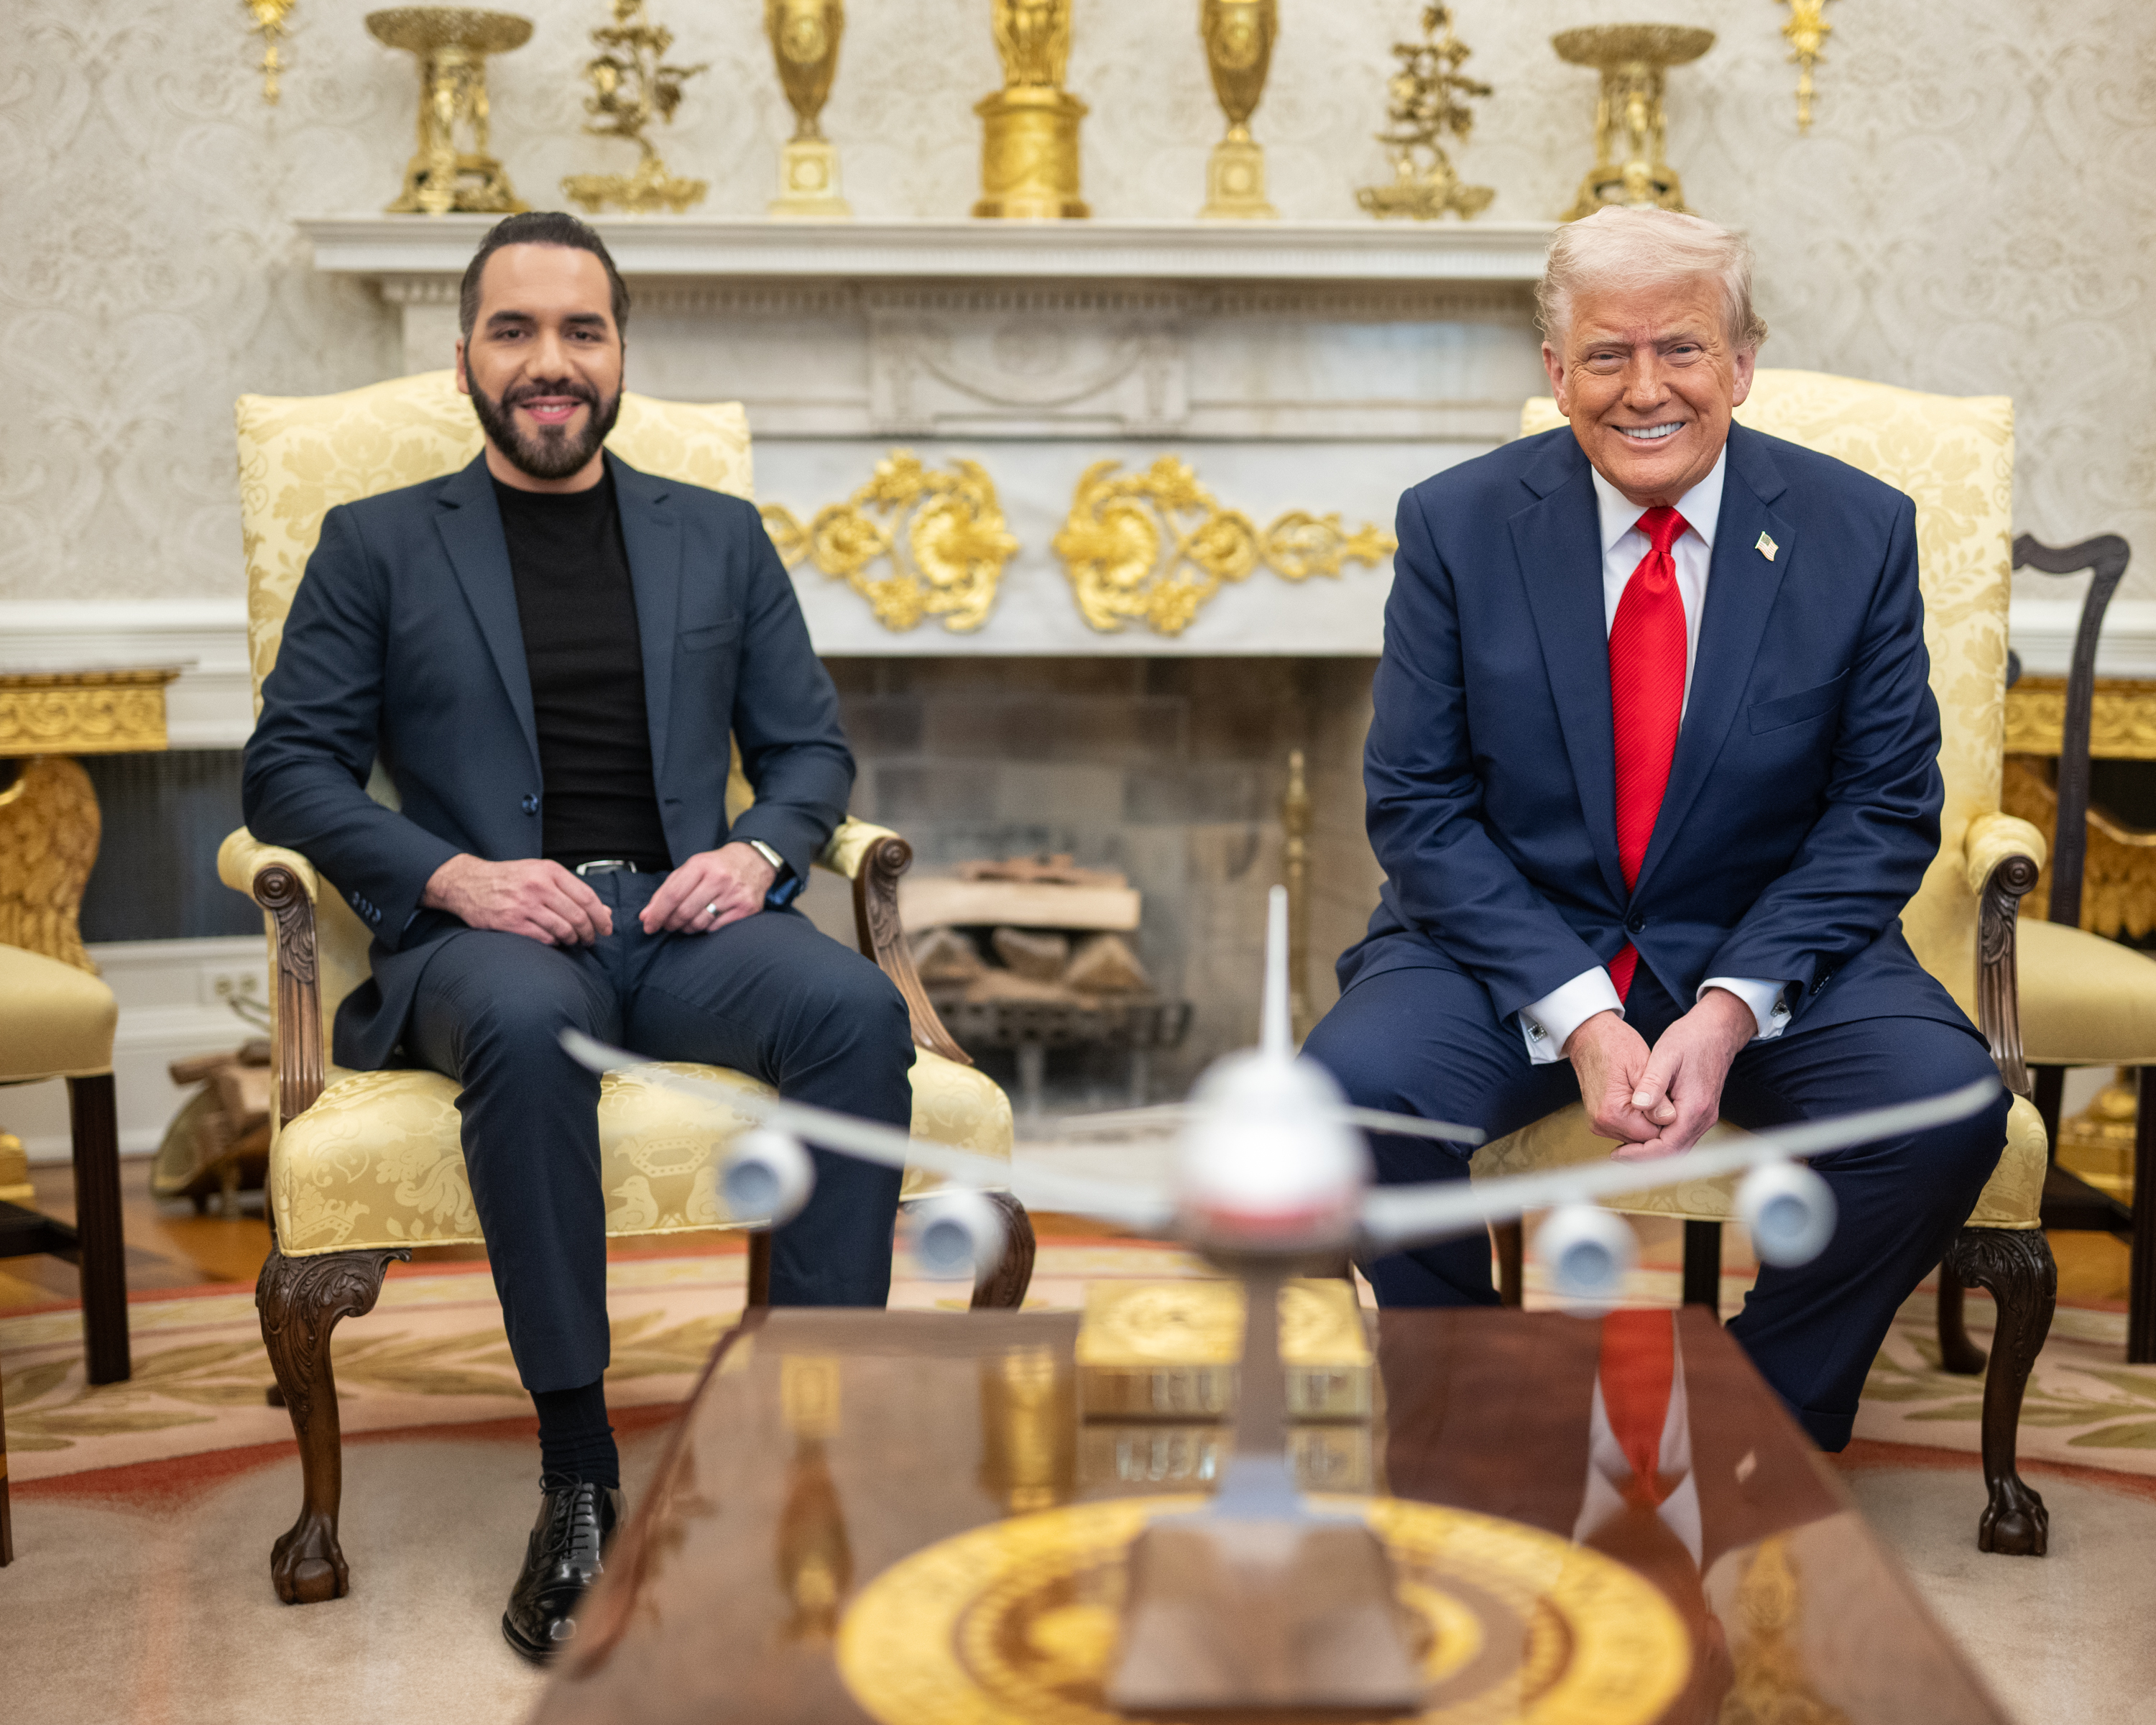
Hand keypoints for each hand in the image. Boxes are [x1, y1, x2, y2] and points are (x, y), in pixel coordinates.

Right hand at [422, 854, 611, 945]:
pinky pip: (544, 938)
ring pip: (563, 929)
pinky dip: (554, 943)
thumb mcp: (541, 874)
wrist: (468, 883)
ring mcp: (524, 905)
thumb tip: (605, 912)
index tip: (607, 928)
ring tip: (573, 941)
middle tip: (591, 939)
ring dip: (573, 940)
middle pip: (578, 915)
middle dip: (590, 932)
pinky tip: (555, 941)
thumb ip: (572, 891)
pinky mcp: (511, 922)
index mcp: (549, 871)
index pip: (587, 897)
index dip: (601, 916)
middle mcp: (538, 886)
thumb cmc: (510, 878)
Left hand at [641, 841, 777, 934]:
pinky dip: (706, 928)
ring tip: (686, 923)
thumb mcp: (691, 869)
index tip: (649, 925)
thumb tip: (646, 916)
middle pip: (685, 911)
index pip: (673, 895)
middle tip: (669, 925)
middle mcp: (719, 878)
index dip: (657, 914)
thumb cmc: (717, 866)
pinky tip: (705, 920)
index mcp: (701, 865)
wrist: (754, 860)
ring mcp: (735, 894)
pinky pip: (717, 928)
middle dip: (671, 923)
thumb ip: (667, 890)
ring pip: (700, 923)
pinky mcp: (747, 908)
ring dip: (687, 928)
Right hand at [1565, 1010, 1661, 1146]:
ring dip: (1650, 1120)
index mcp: (1613, 1113)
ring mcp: (1599, 1124)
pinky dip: (1640, 1119)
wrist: (1589, 1037)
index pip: (1654, 1135)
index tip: (1675, 1100)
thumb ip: (1657, 1097)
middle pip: (1645, 1139)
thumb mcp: (1642, 1065)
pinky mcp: (1600, 1121)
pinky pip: (1628, 1129)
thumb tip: (1670, 1119)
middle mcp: (1602, 1124)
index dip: (1669, 1120)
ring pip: (1638, 1136)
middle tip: (1666, 1095)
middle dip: (1659, 1121)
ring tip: (1654, 1095)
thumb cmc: (1615, 1044)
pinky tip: (1644, 1100)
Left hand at [1612, 987, 1758, 1160]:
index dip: (1640, 1155)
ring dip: (1652, 1150)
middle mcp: (1704, 1118)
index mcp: (1695, 1108)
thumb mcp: (1665, 1056)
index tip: (1617, 1154)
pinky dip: (1661, 1139)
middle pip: (1673, 1153)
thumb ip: (1652, 1083)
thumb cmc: (1691, 1039)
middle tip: (1617, 1154)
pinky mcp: (1701, 1112)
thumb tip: (1637, 1107)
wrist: (1716, 1031)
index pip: (1667, 1147)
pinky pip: (1680, 1135)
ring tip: (1625, 1145)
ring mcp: (1705, 1116)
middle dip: (1644, 1158)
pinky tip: (1641, 1131)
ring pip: (1677, 1146)